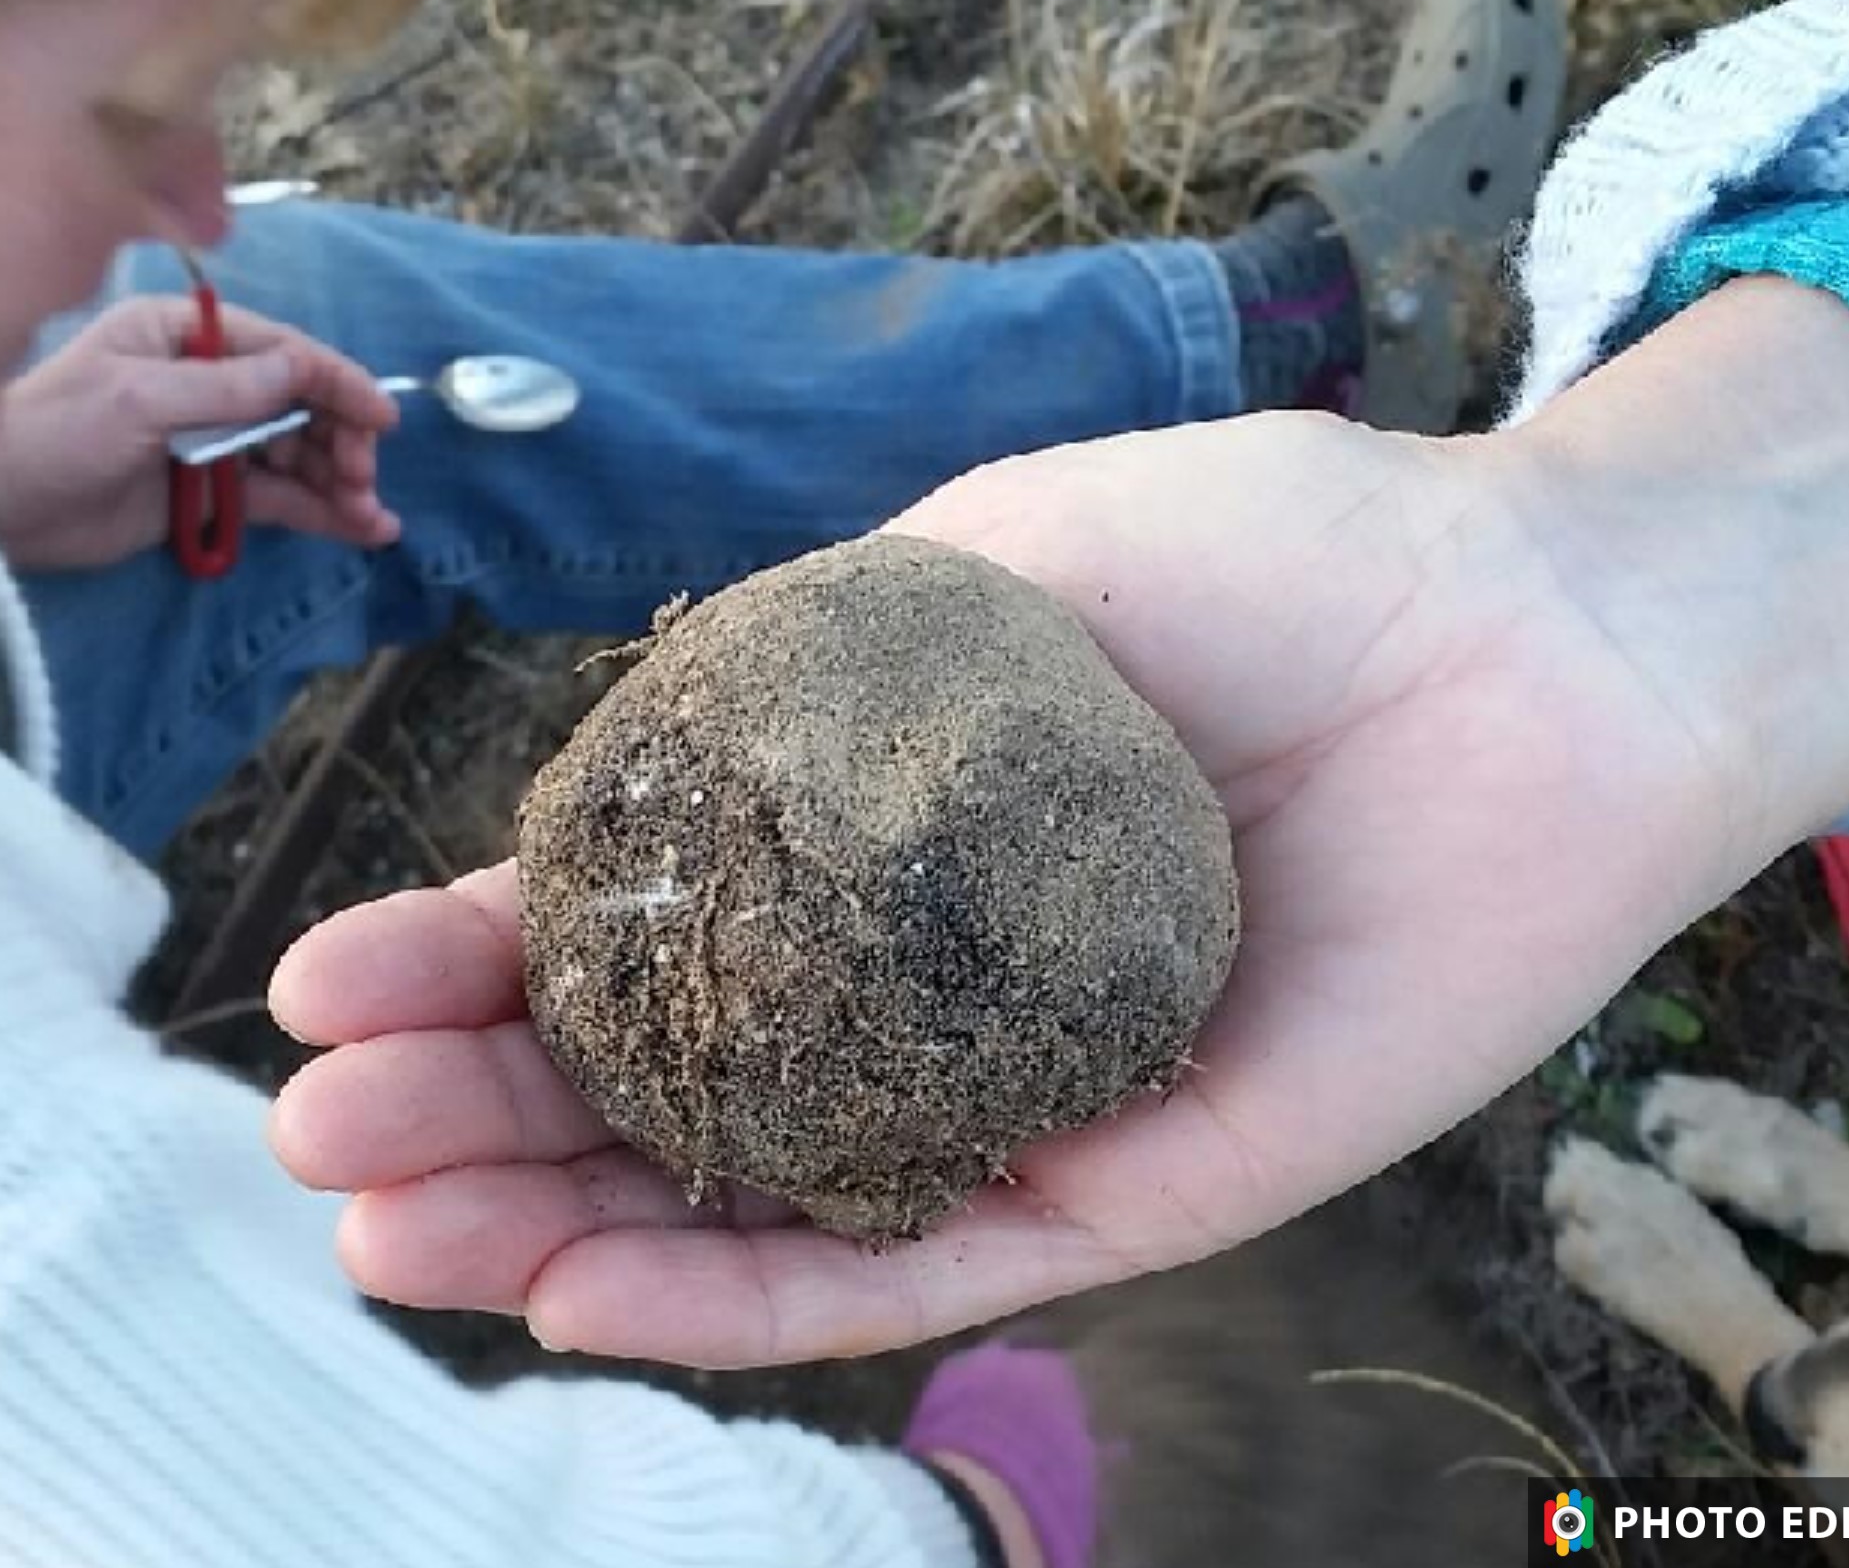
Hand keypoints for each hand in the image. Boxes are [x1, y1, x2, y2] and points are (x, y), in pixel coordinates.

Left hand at [0, 296, 400, 569]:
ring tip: (370, 515)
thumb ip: (228, 387)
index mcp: (183, 335)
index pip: (282, 352)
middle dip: (340, 439)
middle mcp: (203, 378)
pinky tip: (362, 528)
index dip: (338, 383)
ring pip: (295, 452)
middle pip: (299, 403)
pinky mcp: (204, 489)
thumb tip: (305, 371)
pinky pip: (277, 494)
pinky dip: (319, 509)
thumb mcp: (139, 400)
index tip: (382, 422)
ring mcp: (206, 436)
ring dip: (338, 479)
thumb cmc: (52, 435)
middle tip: (361, 479)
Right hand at [266, 283, 1848, 1368]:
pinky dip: (750, 1296)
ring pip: (755, 1195)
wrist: (1534, 636)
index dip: (478, 944)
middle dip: (477, 1103)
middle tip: (314, 1131)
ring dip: (561, 1225)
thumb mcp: (993, 556)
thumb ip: (816, 655)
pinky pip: (922, 1260)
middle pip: (667, 1072)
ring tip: (388, 1229)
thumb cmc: (1277, 553)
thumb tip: (628, 746)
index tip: (325, 971)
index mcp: (886, 824)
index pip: (643, 910)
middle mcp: (930, 973)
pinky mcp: (1137, 1186)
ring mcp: (1021, 1088)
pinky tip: (594, 1292)